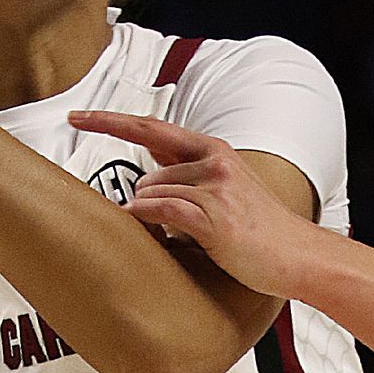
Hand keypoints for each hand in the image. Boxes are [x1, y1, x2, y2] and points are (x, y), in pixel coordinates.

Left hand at [67, 110, 318, 298]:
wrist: (298, 255)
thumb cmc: (259, 227)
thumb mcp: (225, 185)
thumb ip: (187, 167)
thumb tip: (151, 153)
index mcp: (213, 149)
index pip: (149, 126)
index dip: (108, 120)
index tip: (75, 116)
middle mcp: (213, 160)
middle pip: (148, 174)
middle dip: (150, 202)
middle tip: (178, 227)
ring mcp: (214, 186)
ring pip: (151, 194)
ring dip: (158, 218)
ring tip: (196, 237)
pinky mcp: (212, 214)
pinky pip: (159, 210)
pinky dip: (149, 220)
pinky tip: (164, 232)